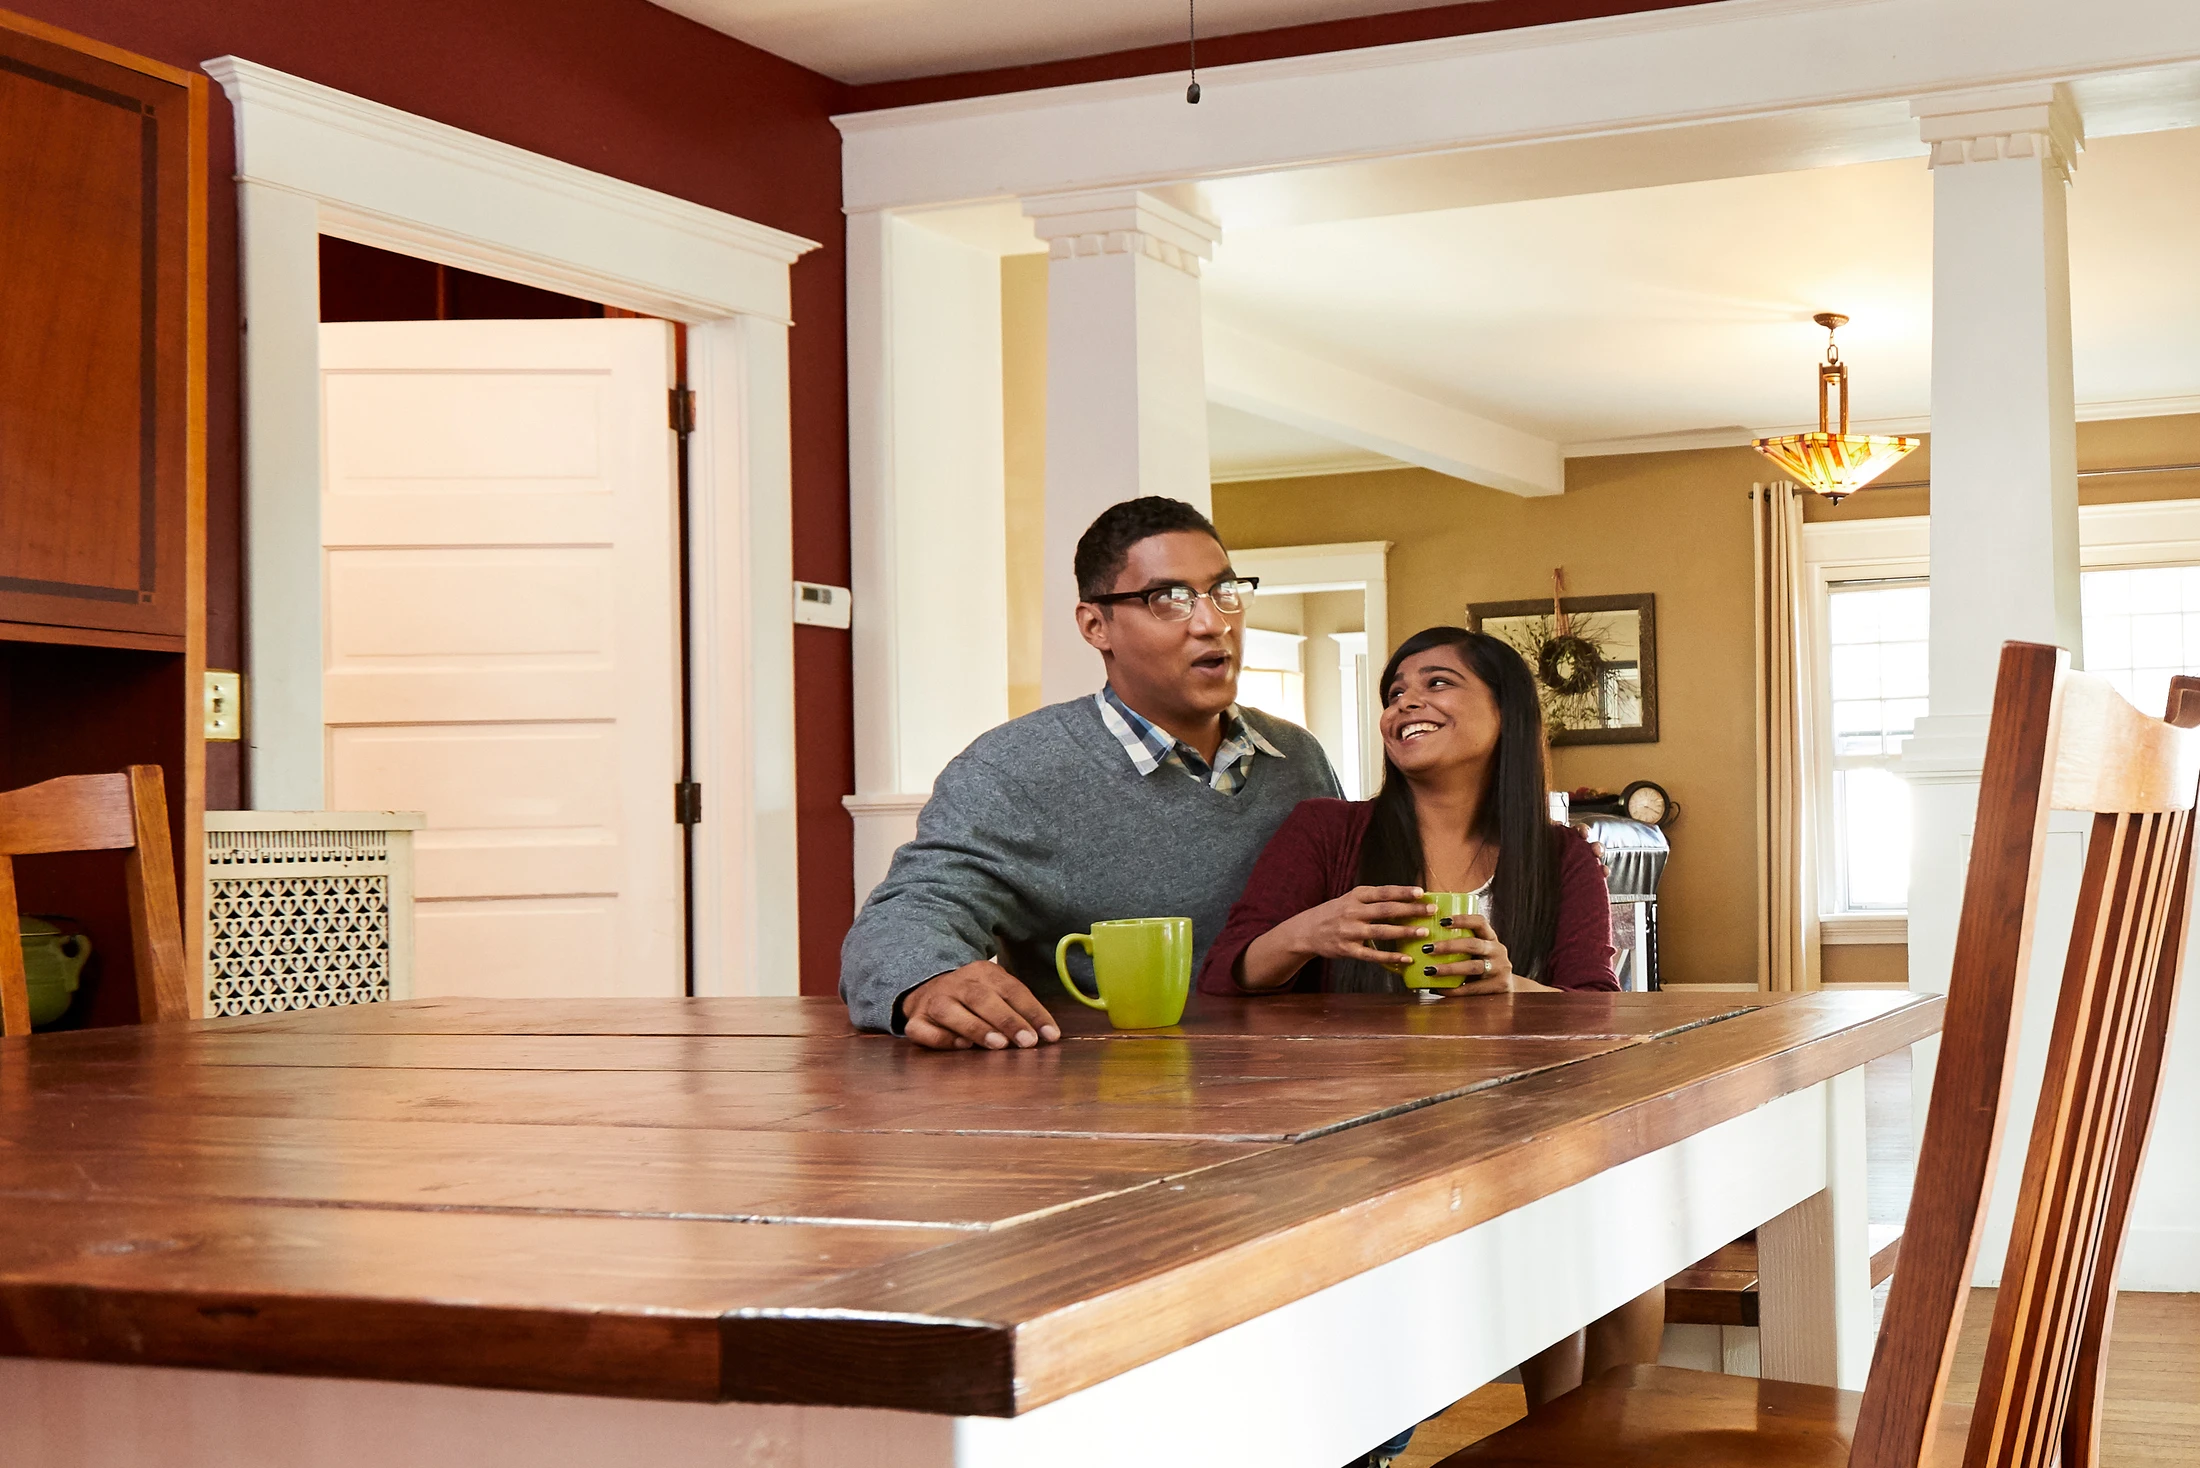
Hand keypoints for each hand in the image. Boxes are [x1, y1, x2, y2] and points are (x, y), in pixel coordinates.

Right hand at [899, 962, 1061, 1050]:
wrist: (926, 987)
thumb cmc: (973, 996)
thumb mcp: (997, 990)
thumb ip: (1018, 1007)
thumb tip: (1047, 1034)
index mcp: (982, 972)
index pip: (1011, 989)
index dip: (1032, 1012)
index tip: (1050, 1035)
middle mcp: (956, 984)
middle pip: (981, 998)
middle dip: (1007, 1020)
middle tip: (1028, 1041)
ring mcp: (934, 1001)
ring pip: (951, 1012)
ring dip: (976, 1028)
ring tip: (999, 1044)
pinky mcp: (916, 1020)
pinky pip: (923, 1030)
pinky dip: (941, 1038)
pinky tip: (961, 1046)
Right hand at [1240, 886, 1434, 989]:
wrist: (1306, 931)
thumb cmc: (1335, 913)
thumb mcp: (1350, 900)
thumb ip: (1373, 900)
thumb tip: (1406, 902)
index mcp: (1355, 896)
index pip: (1383, 892)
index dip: (1403, 892)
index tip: (1422, 892)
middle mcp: (1352, 912)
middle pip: (1386, 910)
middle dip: (1411, 910)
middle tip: (1431, 911)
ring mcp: (1349, 932)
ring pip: (1382, 931)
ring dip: (1405, 932)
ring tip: (1424, 932)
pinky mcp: (1347, 950)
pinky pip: (1372, 955)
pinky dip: (1391, 957)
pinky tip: (1406, 958)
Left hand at [1424, 913, 1550, 993]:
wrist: (1507, 986)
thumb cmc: (1482, 963)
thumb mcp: (1478, 950)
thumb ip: (1459, 942)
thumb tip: (1420, 938)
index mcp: (1491, 937)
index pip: (1480, 922)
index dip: (1462, 919)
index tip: (1442, 921)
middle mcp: (1498, 950)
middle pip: (1473, 945)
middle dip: (1449, 946)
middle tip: (1427, 948)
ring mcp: (1500, 968)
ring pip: (1473, 967)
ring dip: (1449, 968)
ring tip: (1429, 970)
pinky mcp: (1499, 986)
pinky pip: (1472, 988)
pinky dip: (1453, 989)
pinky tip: (1437, 988)